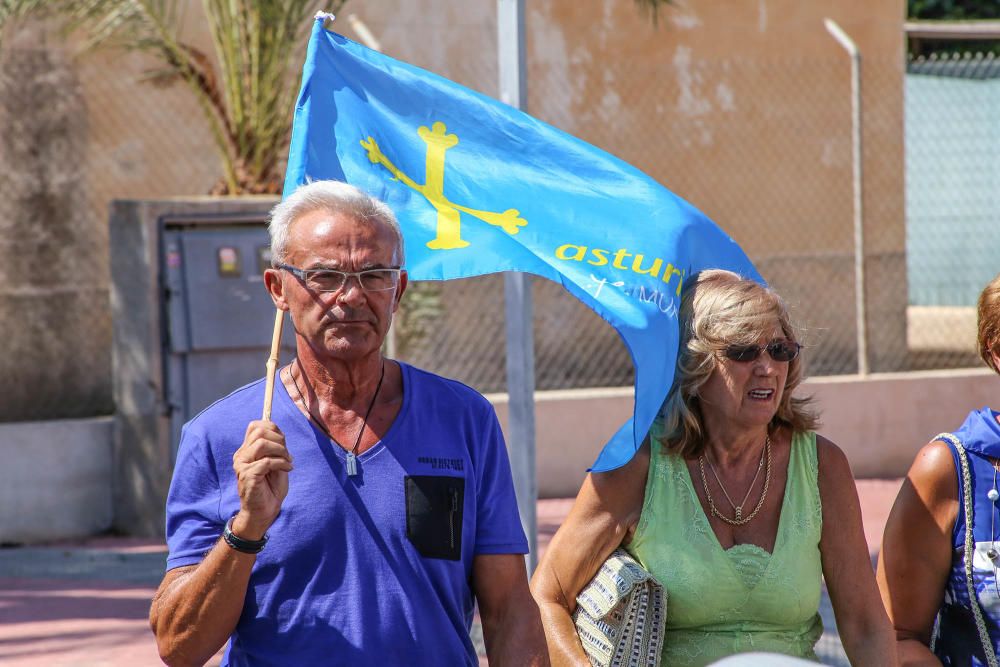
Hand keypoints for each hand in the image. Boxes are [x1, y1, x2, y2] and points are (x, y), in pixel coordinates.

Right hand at [231, 420, 292, 539]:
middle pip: (259, 431)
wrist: (264, 512)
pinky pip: (267, 461)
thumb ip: (275, 448)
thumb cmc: (270, 488)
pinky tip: (288, 469)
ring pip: (262, 443)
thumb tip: (280, 433)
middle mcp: (241, 455)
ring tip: (288, 461)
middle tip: (287, 453)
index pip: (255, 426)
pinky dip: (282, 463)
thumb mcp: (276, 463)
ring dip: (281, 450)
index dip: (273, 428)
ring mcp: (242, 465)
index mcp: (247, 450)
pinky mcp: (247, 475)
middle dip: (279, 439)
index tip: (284, 442)